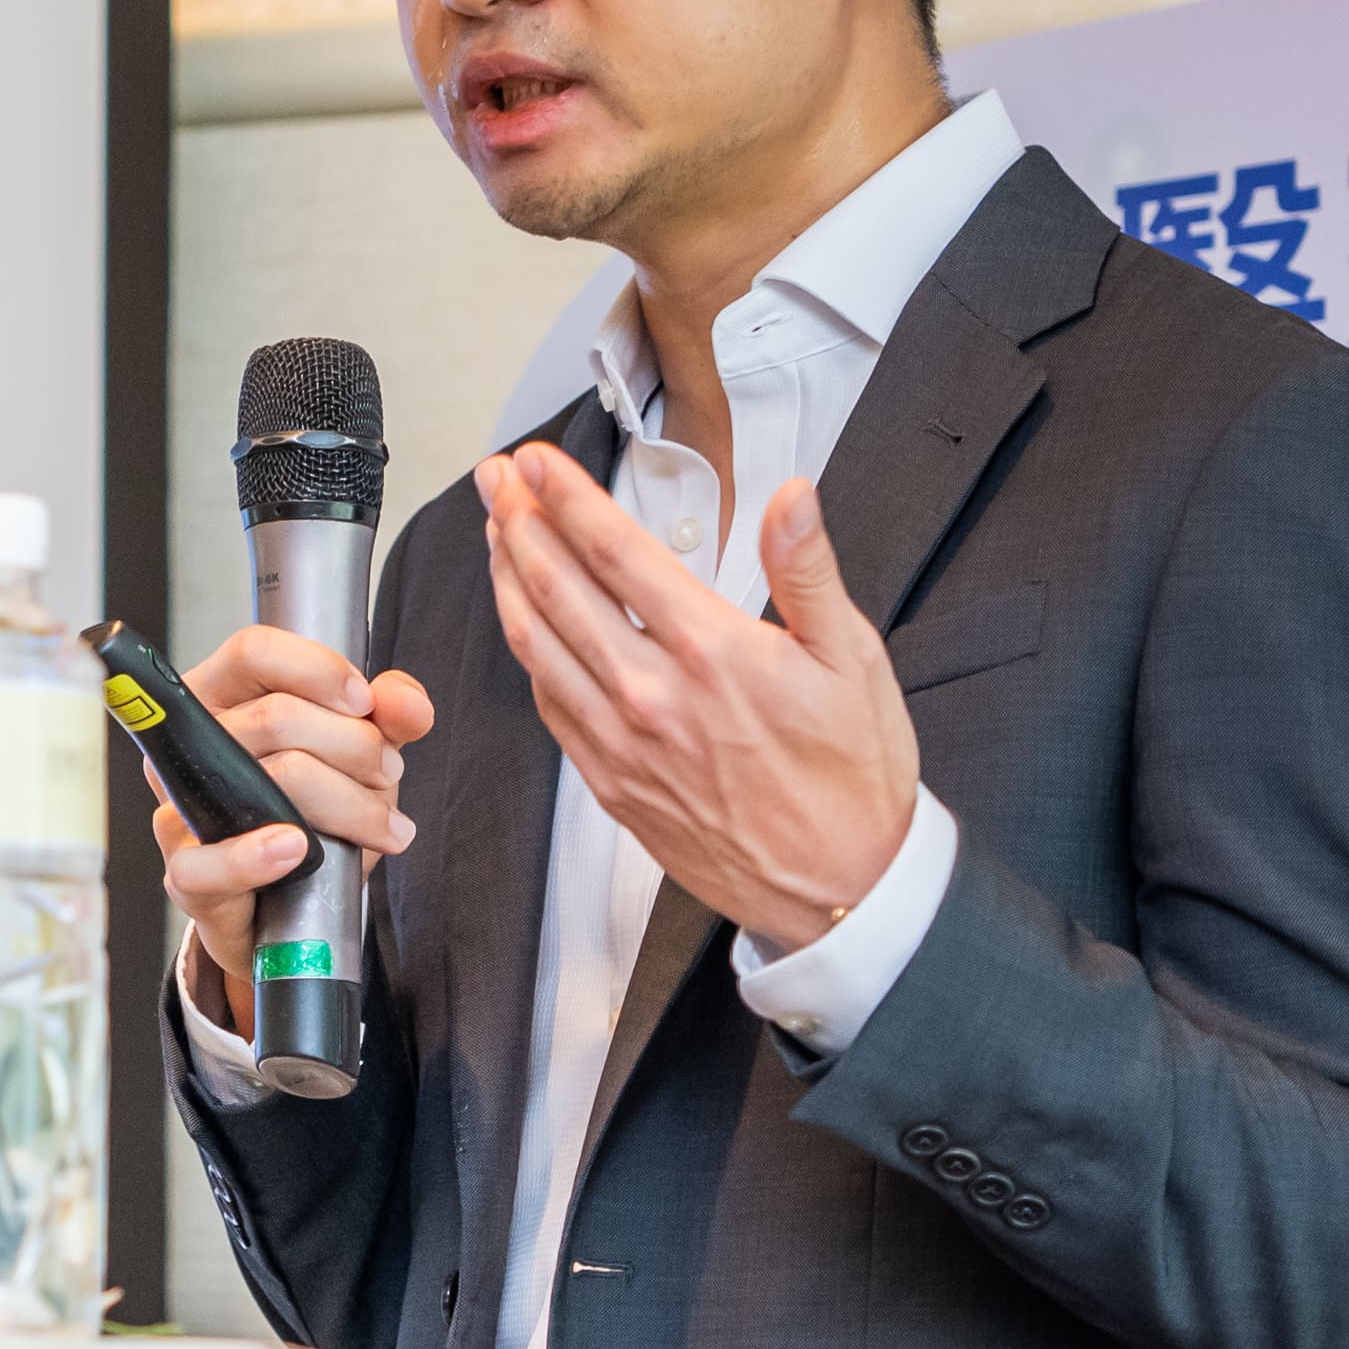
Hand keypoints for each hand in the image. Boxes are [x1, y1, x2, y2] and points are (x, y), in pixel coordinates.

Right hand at [151, 626, 436, 1035]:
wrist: (290, 904)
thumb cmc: (313, 809)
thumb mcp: (360, 751)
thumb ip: (388, 715)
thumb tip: (407, 704)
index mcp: (218, 698)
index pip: (252, 653)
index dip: (316, 668)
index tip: (363, 700)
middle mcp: (188, 747)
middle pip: (274, 717)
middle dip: (356, 745)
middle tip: (388, 773)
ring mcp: (180, 810)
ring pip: (270, 780)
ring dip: (346, 802)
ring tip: (381, 824)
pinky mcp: (187, 874)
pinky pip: (214, 861)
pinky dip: (258, 855)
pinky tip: (296, 849)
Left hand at [474, 443, 919, 956]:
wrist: (841, 887)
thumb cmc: (852, 779)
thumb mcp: (852, 659)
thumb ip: (808, 570)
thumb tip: (792, 498)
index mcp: (709, 651)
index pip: (614, 550)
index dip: (566, 496)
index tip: (538, 461)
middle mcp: (652, 694)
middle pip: (557, 587)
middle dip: (518, 520)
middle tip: (498, 478)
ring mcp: (622, 742)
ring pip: (537, 644)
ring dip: (508, 579)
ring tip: (496, 532)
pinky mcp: (611, 783)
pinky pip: (549, 705)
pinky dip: (527, 653)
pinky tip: (525, 624)